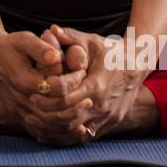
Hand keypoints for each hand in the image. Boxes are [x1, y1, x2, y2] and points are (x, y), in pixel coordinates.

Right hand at [0, 31, 88, 132]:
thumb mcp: (24, 39)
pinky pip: (40, 129)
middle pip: (52, 113)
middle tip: (89, 99)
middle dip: (74, 108)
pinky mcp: (20, 114)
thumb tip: (56, 56)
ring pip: (47, 125)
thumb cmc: (11, 46)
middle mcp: (21, 99)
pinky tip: (71, 128)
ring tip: (83, 116)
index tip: (82, 72)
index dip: (72, 81)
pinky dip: (57, 132)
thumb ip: (40, 48)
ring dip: (67, 123)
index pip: (55, 88)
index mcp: (24, 81)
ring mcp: (20, 109)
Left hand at [25, 25, 147, 143]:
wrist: (138, 65)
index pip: (66, 100)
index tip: (32, 93)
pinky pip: (87, 137)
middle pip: (69, 120)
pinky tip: (51, 133)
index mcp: (97, 86)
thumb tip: (50, 29)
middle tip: (28, 112)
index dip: (47, 99)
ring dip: (54, 132)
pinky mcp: (110, 124)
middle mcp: (102, 106)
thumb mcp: (92, 42)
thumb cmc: (112, 51)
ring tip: (34, 125)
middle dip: (46, 117)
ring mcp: (107, 117)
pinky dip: (68, 137)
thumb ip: (71, 37)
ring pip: (77, 133)